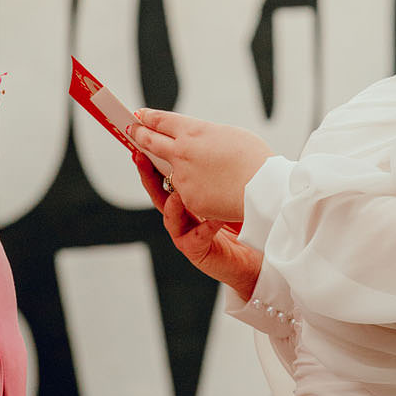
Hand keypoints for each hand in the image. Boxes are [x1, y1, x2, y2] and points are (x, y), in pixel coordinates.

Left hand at [129, 110, 271, 224]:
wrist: (264, 189)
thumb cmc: (255, 158)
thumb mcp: (230, 135)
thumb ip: (206, 136)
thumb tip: (197, 139)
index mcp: (193, 131)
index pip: (162, 120)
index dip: (149, 117)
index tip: (140, 115)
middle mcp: (181, 152)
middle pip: (151, 141)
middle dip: (140, 134)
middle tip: (133, 130)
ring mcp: (182, 177)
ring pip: (168, 171)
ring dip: (169, 166)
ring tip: (175, 164)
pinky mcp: (189, 199)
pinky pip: (185, 193)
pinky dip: (193, 190)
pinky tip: (207, 189)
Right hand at [131, 151, 261, 303]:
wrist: (255, 256)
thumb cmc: (241, 220)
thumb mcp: (225, 190)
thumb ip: (211, 173)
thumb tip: (205, 140)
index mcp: (186, 200)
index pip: (164, 177)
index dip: (154, 159)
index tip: (144, 140)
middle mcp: (181, 217)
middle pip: (158, 194)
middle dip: (147, 175)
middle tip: (141, 156)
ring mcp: (186, 234)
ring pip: (170, 217)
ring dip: (172, 204)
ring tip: (177, 192)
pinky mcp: (197, 251)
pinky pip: (197, 237)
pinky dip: (206, 225)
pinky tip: (216, 216)